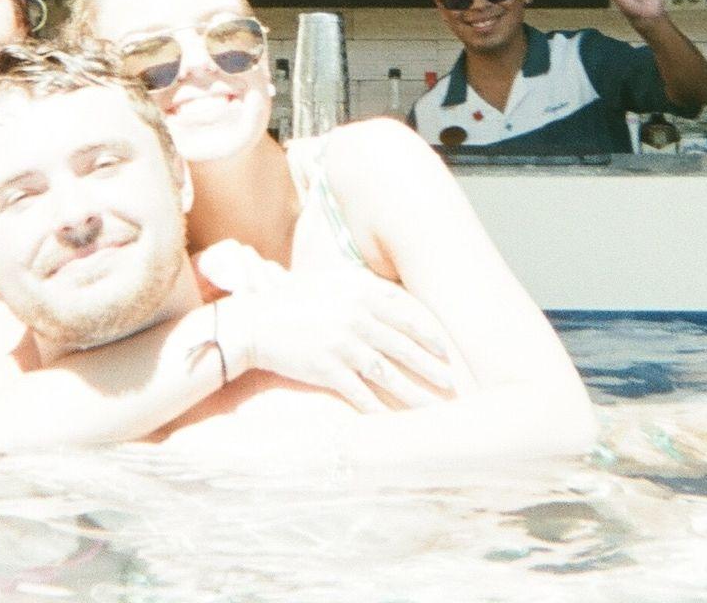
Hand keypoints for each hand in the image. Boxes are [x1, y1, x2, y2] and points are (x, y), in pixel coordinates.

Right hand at [196, 241, 462, 413]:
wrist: (255, 321)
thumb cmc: (293, 300)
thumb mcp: (330, 284)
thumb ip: (362, 289)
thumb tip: (395, 299)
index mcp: (358, 291)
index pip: (405, 315)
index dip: (428, 335)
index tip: (444, 351)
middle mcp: (355, 316)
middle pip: (404, 346)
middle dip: (431, 368)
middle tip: (452, 384)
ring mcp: (342, 343)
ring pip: (389, 374)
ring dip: (415, 394)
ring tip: (435, 408)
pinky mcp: (327, 369)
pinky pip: (362, 394)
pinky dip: (382, 411)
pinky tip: (396, 422)